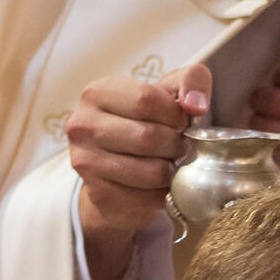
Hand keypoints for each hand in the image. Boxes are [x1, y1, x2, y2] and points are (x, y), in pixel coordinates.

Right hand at [66, 63, 211, 279]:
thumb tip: (196, 105)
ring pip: (151, 172)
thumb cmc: (147, 124)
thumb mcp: (168, 93)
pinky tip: (162, 186)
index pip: (146, 99)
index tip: (182, 123)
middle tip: (181, 148)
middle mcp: (83, 125)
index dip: (175, 114)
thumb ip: (191, 80)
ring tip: (172, 165)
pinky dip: (164, 194)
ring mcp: (86, 162)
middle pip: (148, 137)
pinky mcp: (99, 195)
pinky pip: (148, 199)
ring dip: (172, 172)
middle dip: (176, 145)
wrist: (118, 172)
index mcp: (97, 93)